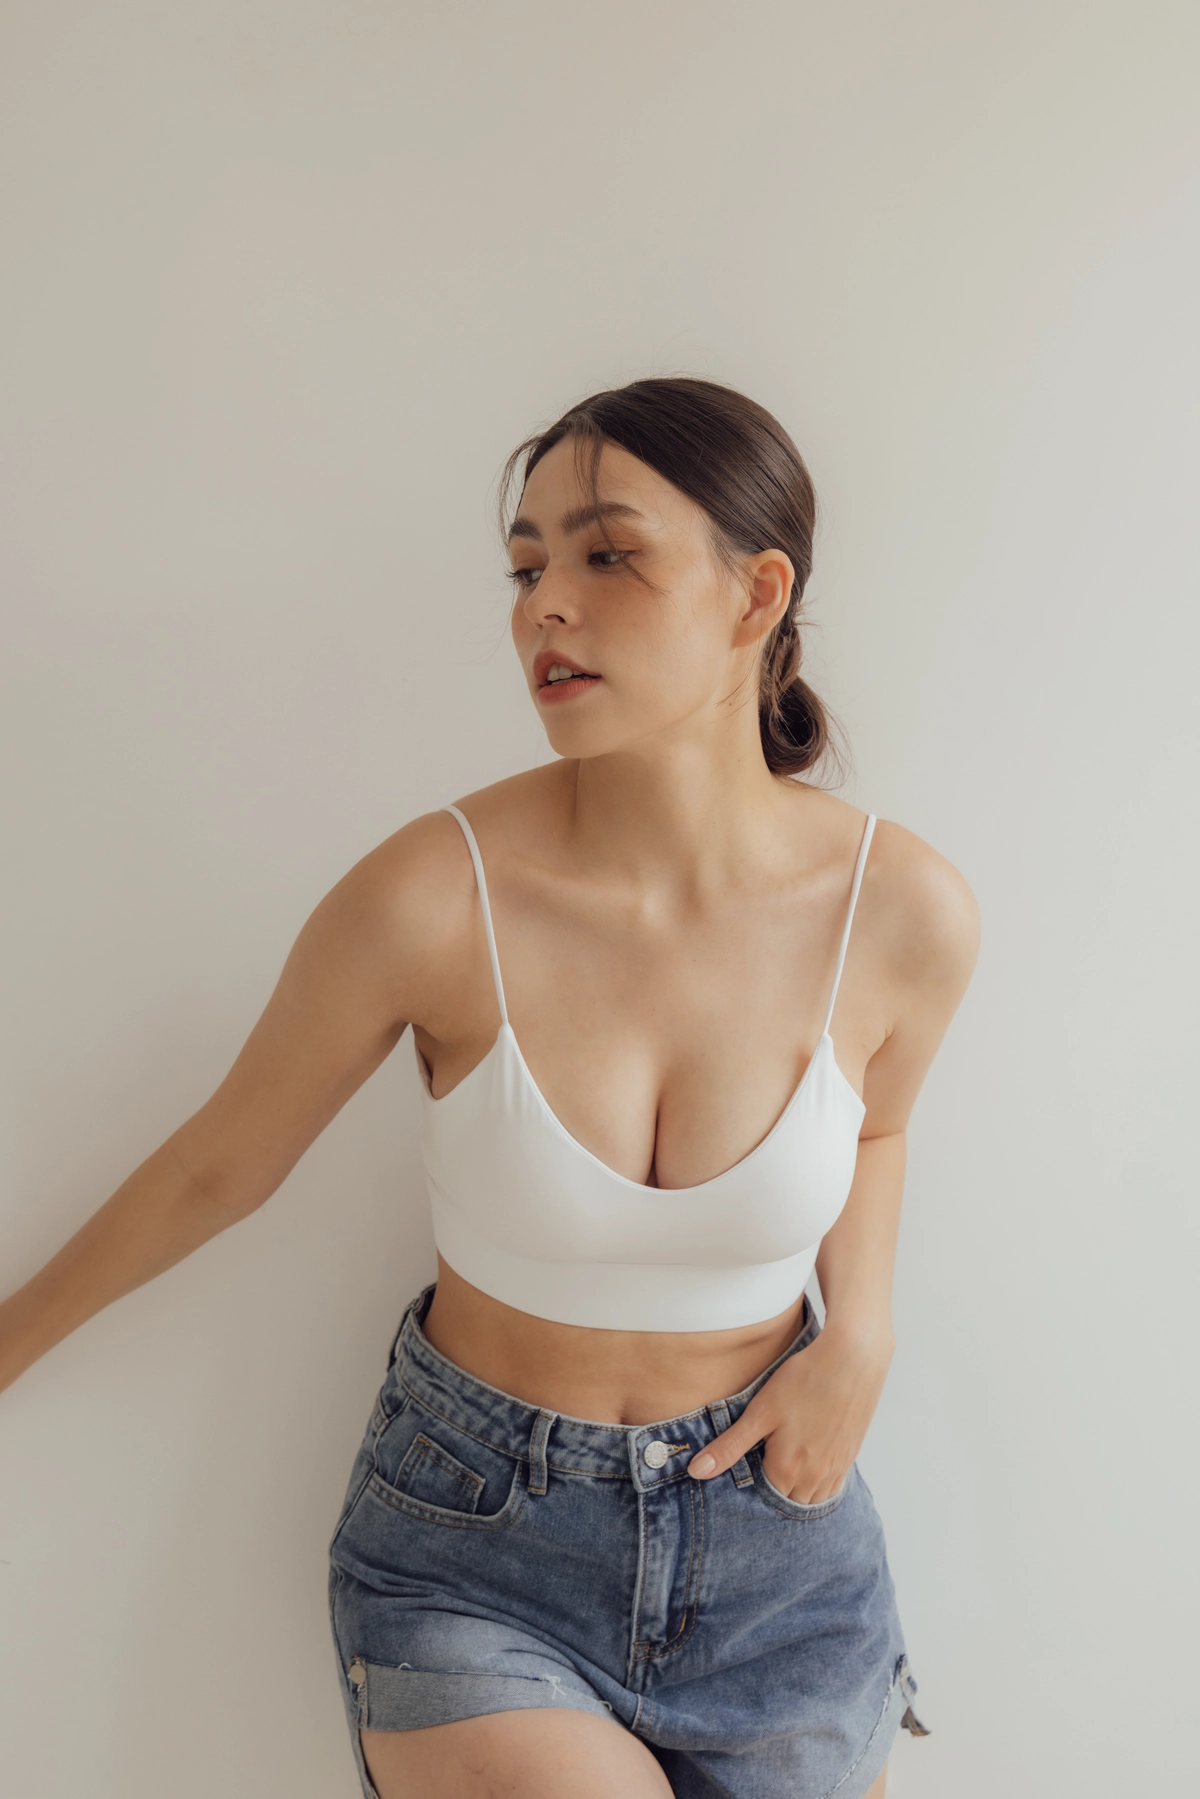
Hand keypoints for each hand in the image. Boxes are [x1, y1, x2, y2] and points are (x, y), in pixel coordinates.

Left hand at [687, 1323, 893, 1503]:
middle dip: (773, 1490)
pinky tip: (809, 1460)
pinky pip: (833, 1486)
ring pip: (812, 1498)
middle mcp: (815, 1477)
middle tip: (762, 1464)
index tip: (745, 1467)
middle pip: (788, 1501)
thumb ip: (730, 1447)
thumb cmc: (804, 1381)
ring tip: (784, 1465)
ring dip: (797, 1490)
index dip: (750, 1486)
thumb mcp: (760, 1412)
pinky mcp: (850, 1455)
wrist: (853, 1358)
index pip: (762, 1498)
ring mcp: (836, 1468)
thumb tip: (697, 1472)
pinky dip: (819, 1483)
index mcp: (788, 1469)